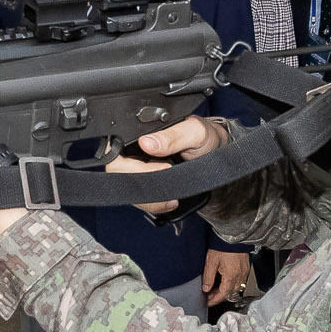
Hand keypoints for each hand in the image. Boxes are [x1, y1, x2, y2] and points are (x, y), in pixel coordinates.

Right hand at [104, 116, 225, 214]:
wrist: (215, 157)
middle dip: (140, 177)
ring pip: (126, 187)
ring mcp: (135, 167)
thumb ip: (173, 135)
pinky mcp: (143, 183)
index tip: (157, 162)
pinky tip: (170, 201)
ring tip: (172, 195)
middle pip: (117, 169)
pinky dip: (153, 203)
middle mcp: (131, 149)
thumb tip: (146, 143)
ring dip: (148, 195)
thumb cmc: (203, 139)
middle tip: (167, 173)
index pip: (116, 145)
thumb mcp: (195, 131)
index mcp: (137, 129)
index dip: (130, 160)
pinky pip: (138, 198)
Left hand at [202, 250, 251, 307]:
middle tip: (210, 296)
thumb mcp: (211, 262)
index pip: (223, 294)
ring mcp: (244, 271)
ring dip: (226, 290)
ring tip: (216, 288)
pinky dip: (232, 284)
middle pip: (230, 292)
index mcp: (231, 276)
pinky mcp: (245, 267)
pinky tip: (225, 280)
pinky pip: (240, 281)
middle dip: (220, 296)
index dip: (215, 300)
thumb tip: (206, 288)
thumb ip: (208, 277)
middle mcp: (239, 276)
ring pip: (236, 287)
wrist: (234, 235)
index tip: (209, 302)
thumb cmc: (223, 246)